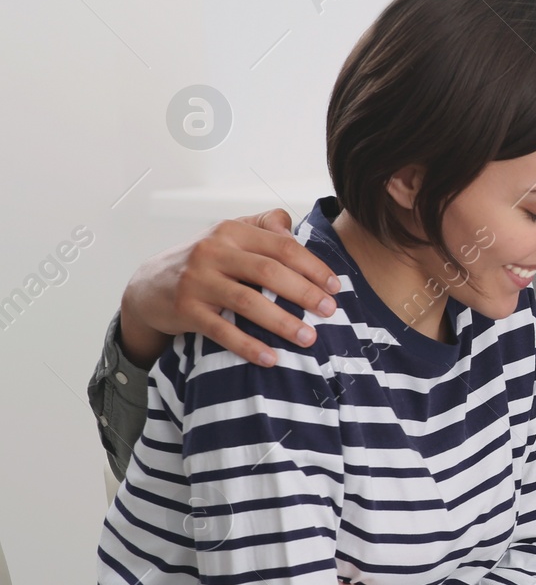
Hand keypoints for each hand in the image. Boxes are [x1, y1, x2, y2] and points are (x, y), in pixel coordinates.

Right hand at [118, 209, 341, 367]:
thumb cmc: (206, 261)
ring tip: (309, 339)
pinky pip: (222, 331)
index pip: (282, 246)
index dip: (313, 267)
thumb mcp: (231, 235)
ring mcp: (197, 280)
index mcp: (232, 231)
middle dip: (304, 293)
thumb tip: (294, 228)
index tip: (335, 287)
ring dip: (283, 323)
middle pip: (269, 272)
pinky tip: (271, 358)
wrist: (150, 285)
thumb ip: (265, 226)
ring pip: (248, 302)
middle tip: (329, 312)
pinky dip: (248, 346)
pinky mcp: (185, 309)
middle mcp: (213, 251)